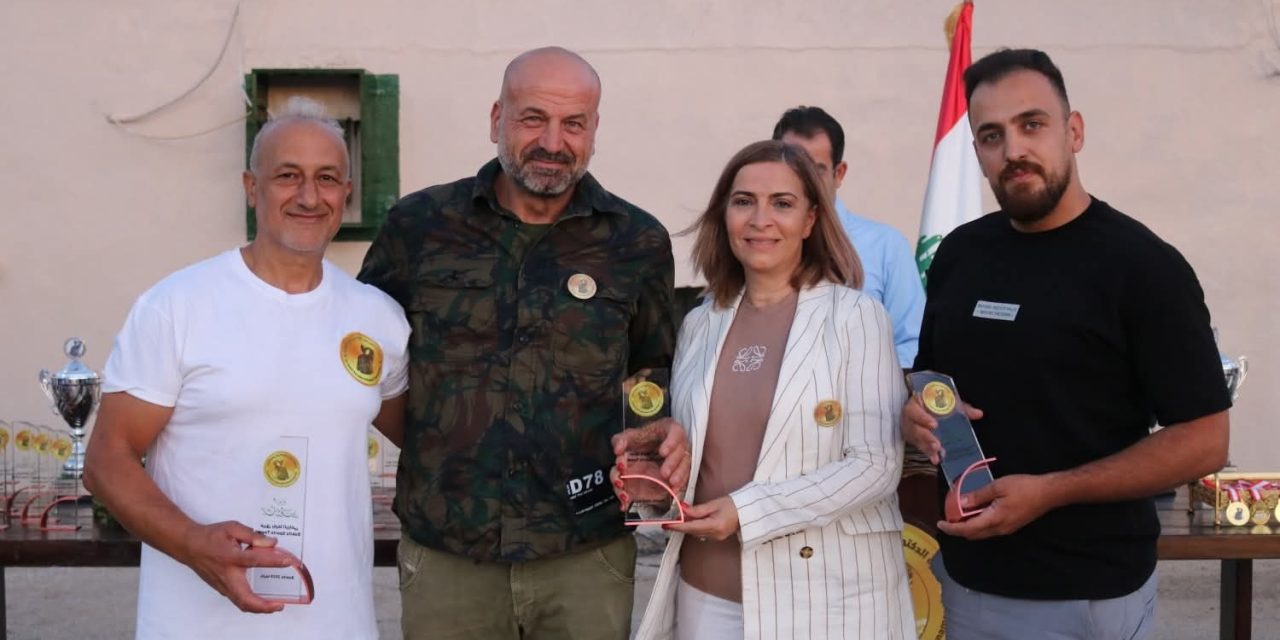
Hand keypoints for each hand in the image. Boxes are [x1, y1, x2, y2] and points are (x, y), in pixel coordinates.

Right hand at [177, 521, 296, 612]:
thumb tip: (271, 543)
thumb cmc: (210, 536)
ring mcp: (223, 585)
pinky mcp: (222, 589)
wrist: (189, 546)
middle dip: (264, 605)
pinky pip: (238, 600)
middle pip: (245, 598)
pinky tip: (261, 601)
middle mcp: (227, 575)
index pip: (255, 560)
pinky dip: (251, 604)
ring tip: (274, 606)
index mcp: (230, 557)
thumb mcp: (232, 528)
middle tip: (279, 605)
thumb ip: (253, 536)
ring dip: (259, 608)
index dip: (273, 561)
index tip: (288, 561)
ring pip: (241, 603)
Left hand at [611, 417, 690, 496]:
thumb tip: (618, 450)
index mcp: (668, 429)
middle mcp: (679, 443)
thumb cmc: (643, 439)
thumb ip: (621, 440)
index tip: (663, 452)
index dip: (671, 442)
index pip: (675, 432)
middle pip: (682, 451)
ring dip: (678, 475)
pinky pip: (684, 478)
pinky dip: (679, 485)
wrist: (648, 450)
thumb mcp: (630, 436)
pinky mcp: (680, 471)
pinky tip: (674, 490)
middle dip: (673, 463)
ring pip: (685, 465)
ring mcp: (682, 458)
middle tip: (664, 473)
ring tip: (671, 482)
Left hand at [664, 496, 738, 540]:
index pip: (691, 527)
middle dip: (681, 526)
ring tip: (681, 517)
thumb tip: (683, 510)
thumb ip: (697, 509)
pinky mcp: (718, 537)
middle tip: (670, 520)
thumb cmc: (734, 505)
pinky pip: (702, 533)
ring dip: (688, 526)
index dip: (677, 526)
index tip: (666, 525)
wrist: (748, 512)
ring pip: (696, 533)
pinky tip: (692, 520)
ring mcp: (717, 538)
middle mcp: (716, 534)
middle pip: (692, 531)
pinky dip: (695, 527)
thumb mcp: (714, 504)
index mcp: (715, 525)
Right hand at [901, 395, 982, 463]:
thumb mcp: (948, 401)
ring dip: (927, 448)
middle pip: (915, 429)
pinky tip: (935, 459)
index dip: (923, 418)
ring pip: (917, 440)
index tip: (934, 425)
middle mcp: (910, 418)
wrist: (923, 405)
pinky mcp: (914, 439)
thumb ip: (962, 408)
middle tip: (936, 444)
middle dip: (926, 437)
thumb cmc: (935, 402)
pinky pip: (920, 447)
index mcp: (915, 404)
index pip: (915, 411)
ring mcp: (911, 430)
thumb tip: (978, 414)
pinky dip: (928, 453)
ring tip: (937, 454)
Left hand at [936, 474, 1059, 539]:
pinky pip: (989, 529)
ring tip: (958, 513)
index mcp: (994, 519)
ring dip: (968, 526)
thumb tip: (961, 503)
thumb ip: (978, 496)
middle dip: (957, 528)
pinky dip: (978, 523)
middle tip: (947, 517)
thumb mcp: (998, 486)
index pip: (967, 529)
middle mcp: (999, 529)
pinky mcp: (1011, 526)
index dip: (951, 528)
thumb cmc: (1024, 487)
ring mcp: (1006, 529)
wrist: (1048, 493)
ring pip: (981, 533)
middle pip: (973, 534)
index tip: (940, 523)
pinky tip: (975, 512)